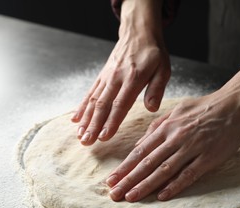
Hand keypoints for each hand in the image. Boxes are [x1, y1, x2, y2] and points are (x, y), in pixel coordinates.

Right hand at [71, 0, 169, 145]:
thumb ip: (157, 89)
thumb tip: (151, 108)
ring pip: (93, 100)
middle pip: (102, 105)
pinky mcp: (102, 76)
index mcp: (133, 79)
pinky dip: (82, 106)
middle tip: (86, 142)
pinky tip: (76, 119)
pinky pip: (90, 92)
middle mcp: (116, 78)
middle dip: (93, 125)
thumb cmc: (153, 54)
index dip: (111, 121)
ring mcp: (107, 77)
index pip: (120, 104)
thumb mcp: (163, 69)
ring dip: (86, 119)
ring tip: (79, 135)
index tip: (103, 137)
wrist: (138, 33)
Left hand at [106, 94, 239, 201]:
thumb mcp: (176, 110)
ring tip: (131, 197)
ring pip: (164, 170)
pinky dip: (175, 185)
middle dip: (129, 180)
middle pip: (148, 162)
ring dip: (146, 185)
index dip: (125, 167)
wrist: (234, 105)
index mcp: (166, 127)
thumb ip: (157, 126)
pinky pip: (189, 174)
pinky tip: (162, 196)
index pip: (140, 151)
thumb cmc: (204, 107)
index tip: (111, 180)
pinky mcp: (208, 157)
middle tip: (114, 194)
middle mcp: (176, 138)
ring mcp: (192, 148)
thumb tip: (139, 144)